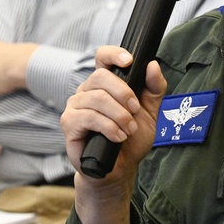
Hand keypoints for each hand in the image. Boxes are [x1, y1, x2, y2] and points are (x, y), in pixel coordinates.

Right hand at [62, 46, 165, 223]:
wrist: (119, 169)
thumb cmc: (131, 140)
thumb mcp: (150, 113)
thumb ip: (154, 89)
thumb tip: (152, 65)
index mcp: (105, 84)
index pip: (103, 57)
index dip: (114, 54)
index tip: (129, 61)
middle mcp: (87, 91)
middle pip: (101, 76)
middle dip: (124, 93)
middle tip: (135, 111)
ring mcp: (75, 106)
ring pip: (96, 98)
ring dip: (119, 115)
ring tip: (128, 131)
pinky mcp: (69, 123)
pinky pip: (88, 117)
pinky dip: (108, 127)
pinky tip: (117, 137)